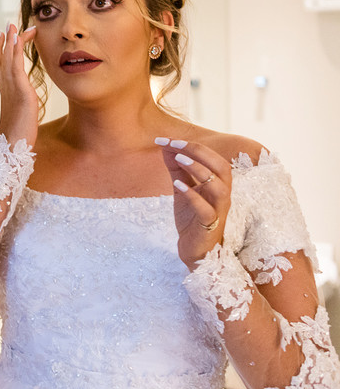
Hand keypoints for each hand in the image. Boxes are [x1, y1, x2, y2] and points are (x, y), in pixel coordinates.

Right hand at [0, 23, 38, 144]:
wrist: (13, 147)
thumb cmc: (16, 139)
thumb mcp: (20, 121)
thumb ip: (20, 114)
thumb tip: (22, 115)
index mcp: (5, 94)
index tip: (3, 40)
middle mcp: (4, 88)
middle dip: (2, 42)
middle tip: (7, 27)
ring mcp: (11, 87)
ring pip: (6, 58)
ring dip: (9, 40)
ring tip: (12, 26)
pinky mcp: (20, 89)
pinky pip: (16, 63)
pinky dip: (15, 48)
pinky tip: (17, 37)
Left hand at [155, 138, 230, 266]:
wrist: (194, 249)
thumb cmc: (191, 217)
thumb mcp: (181, 189)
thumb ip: (176, 169)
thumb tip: (166, 145)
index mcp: (218, 184)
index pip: (212, 158)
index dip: (192, 146)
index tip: (168, 139)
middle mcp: (222, 195)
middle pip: (222, 168)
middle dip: (200, 152)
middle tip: (176, 145)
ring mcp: (218, 210)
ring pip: (219, 187)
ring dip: (199, 170)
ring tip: (179, 160)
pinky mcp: (210, 225)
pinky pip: (206, 209)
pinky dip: (193, 195)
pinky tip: (177, 185)